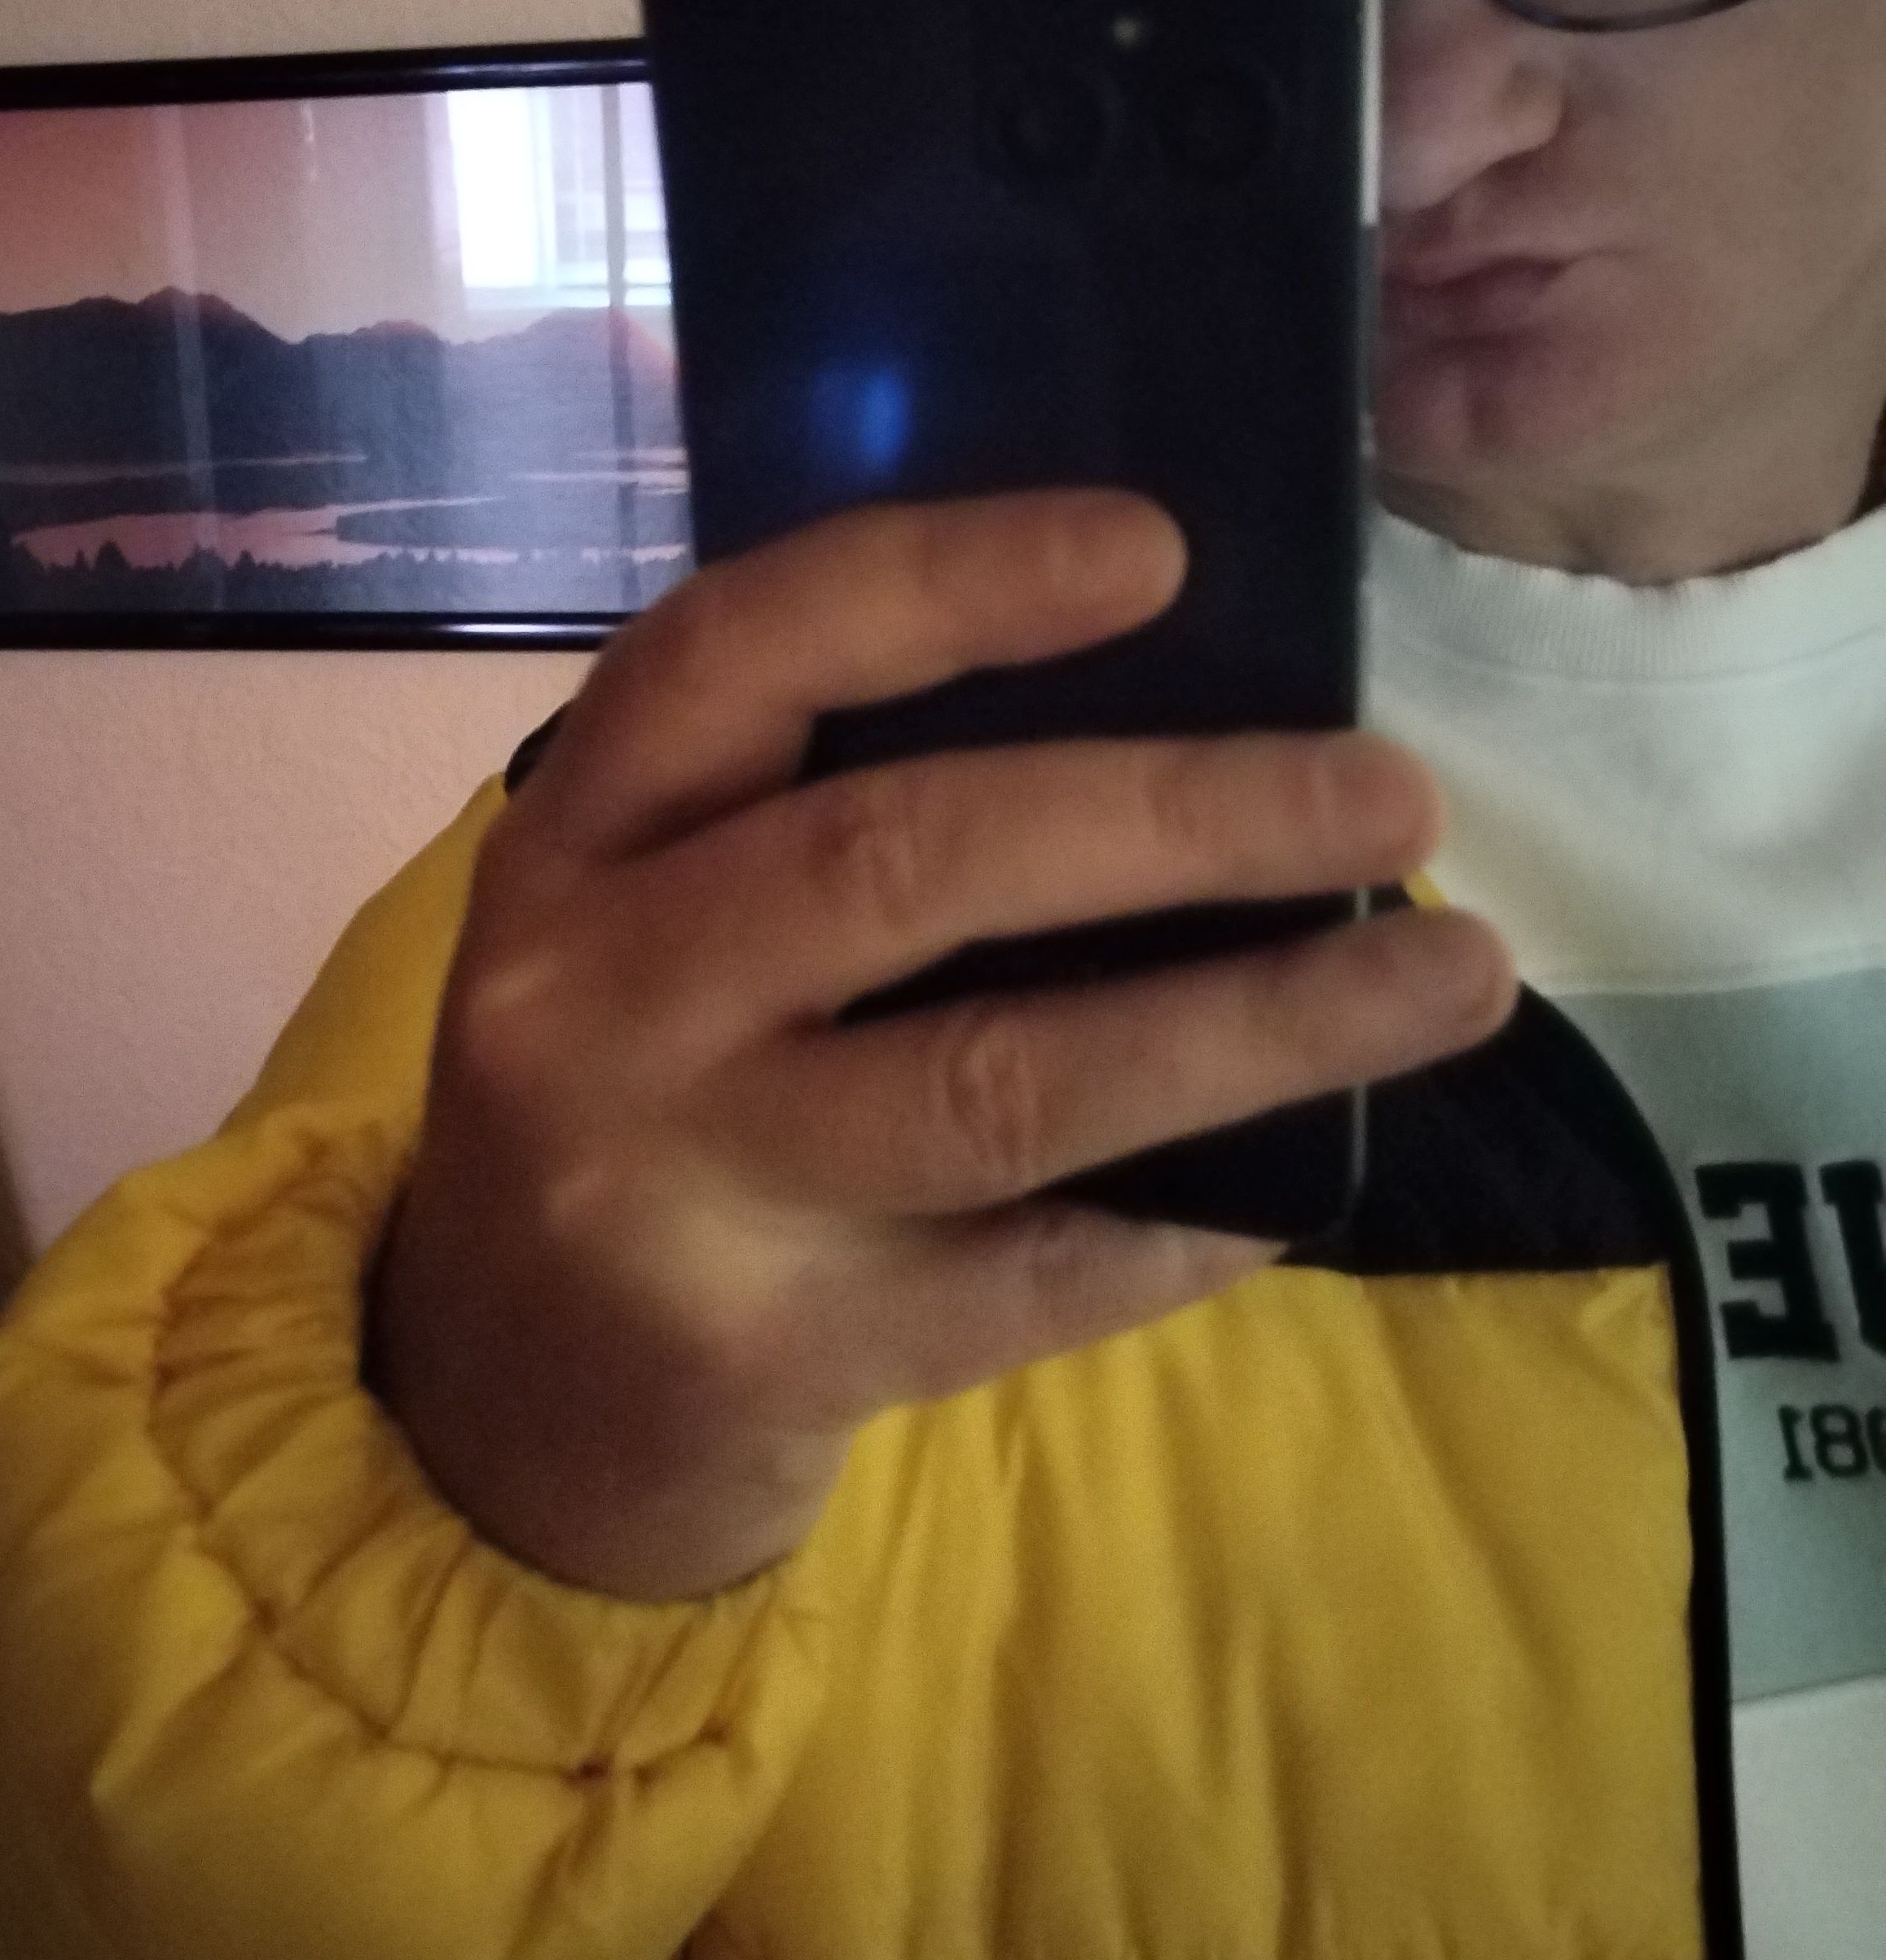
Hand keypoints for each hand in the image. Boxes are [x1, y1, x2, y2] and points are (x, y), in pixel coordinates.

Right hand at [369, 490, 1514, 1598]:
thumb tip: (1178, 710)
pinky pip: (1028, 1276)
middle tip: (1388, 792)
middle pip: (901, 859)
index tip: (1160, 549)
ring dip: (1254, 1021)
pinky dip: (1188, 1222)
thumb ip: (813, 812)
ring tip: (1451, 974)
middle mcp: (595, 995)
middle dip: (1177, 813)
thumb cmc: (643, 1094)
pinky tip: (1304, 1184)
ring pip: (1000, 1082)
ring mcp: (671, 1184)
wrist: (508, 1410)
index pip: (739, 653)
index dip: (946, 582)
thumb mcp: (651, 918)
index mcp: (574, 837)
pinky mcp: (765, 1354)